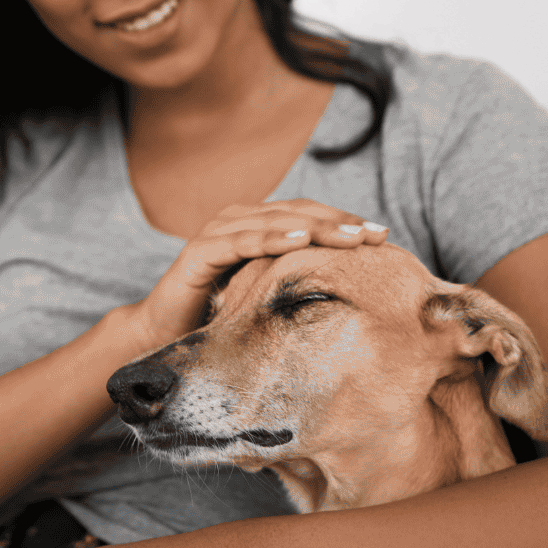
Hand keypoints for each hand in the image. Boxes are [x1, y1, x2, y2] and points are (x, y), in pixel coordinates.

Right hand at [127, 198, 388, 348]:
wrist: (163, 335)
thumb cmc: (224, 318)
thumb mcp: (272, 299)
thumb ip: (302, 288)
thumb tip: (358, 299)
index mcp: (262, 228)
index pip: (312, 217)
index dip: (346, 223)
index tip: (384, 236)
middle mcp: (242, 221)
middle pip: (300, 213)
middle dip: (340, 223)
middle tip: (375, 234)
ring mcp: (220, 232)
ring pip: (276, 221)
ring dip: (315, 227)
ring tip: (349, 236)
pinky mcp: (200, 250)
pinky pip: (240, 241)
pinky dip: (270, 239)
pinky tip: (298, 242)